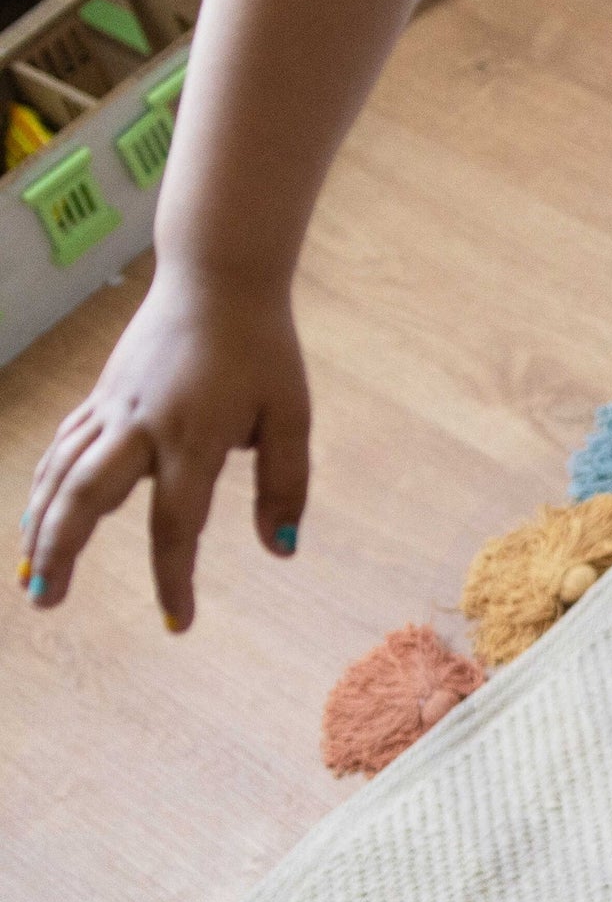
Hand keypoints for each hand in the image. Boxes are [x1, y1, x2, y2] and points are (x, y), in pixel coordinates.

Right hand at [18, 263, 310, 629]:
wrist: (218, 278)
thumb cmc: (264, 351)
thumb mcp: (291, 416)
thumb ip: (286, 484)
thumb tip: (281, 548)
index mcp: (193, 438)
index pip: (176, 524)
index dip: (174, 578)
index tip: (179, 623)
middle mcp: (141, 426)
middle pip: (85, 498)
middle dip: (61, 553)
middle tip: (45, 604)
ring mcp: (114, 408)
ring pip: (61, 473)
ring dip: (40, 525)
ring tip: (30, 576)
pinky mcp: (104, 395)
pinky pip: (64, 447)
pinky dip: (45, 485)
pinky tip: (37, 515)